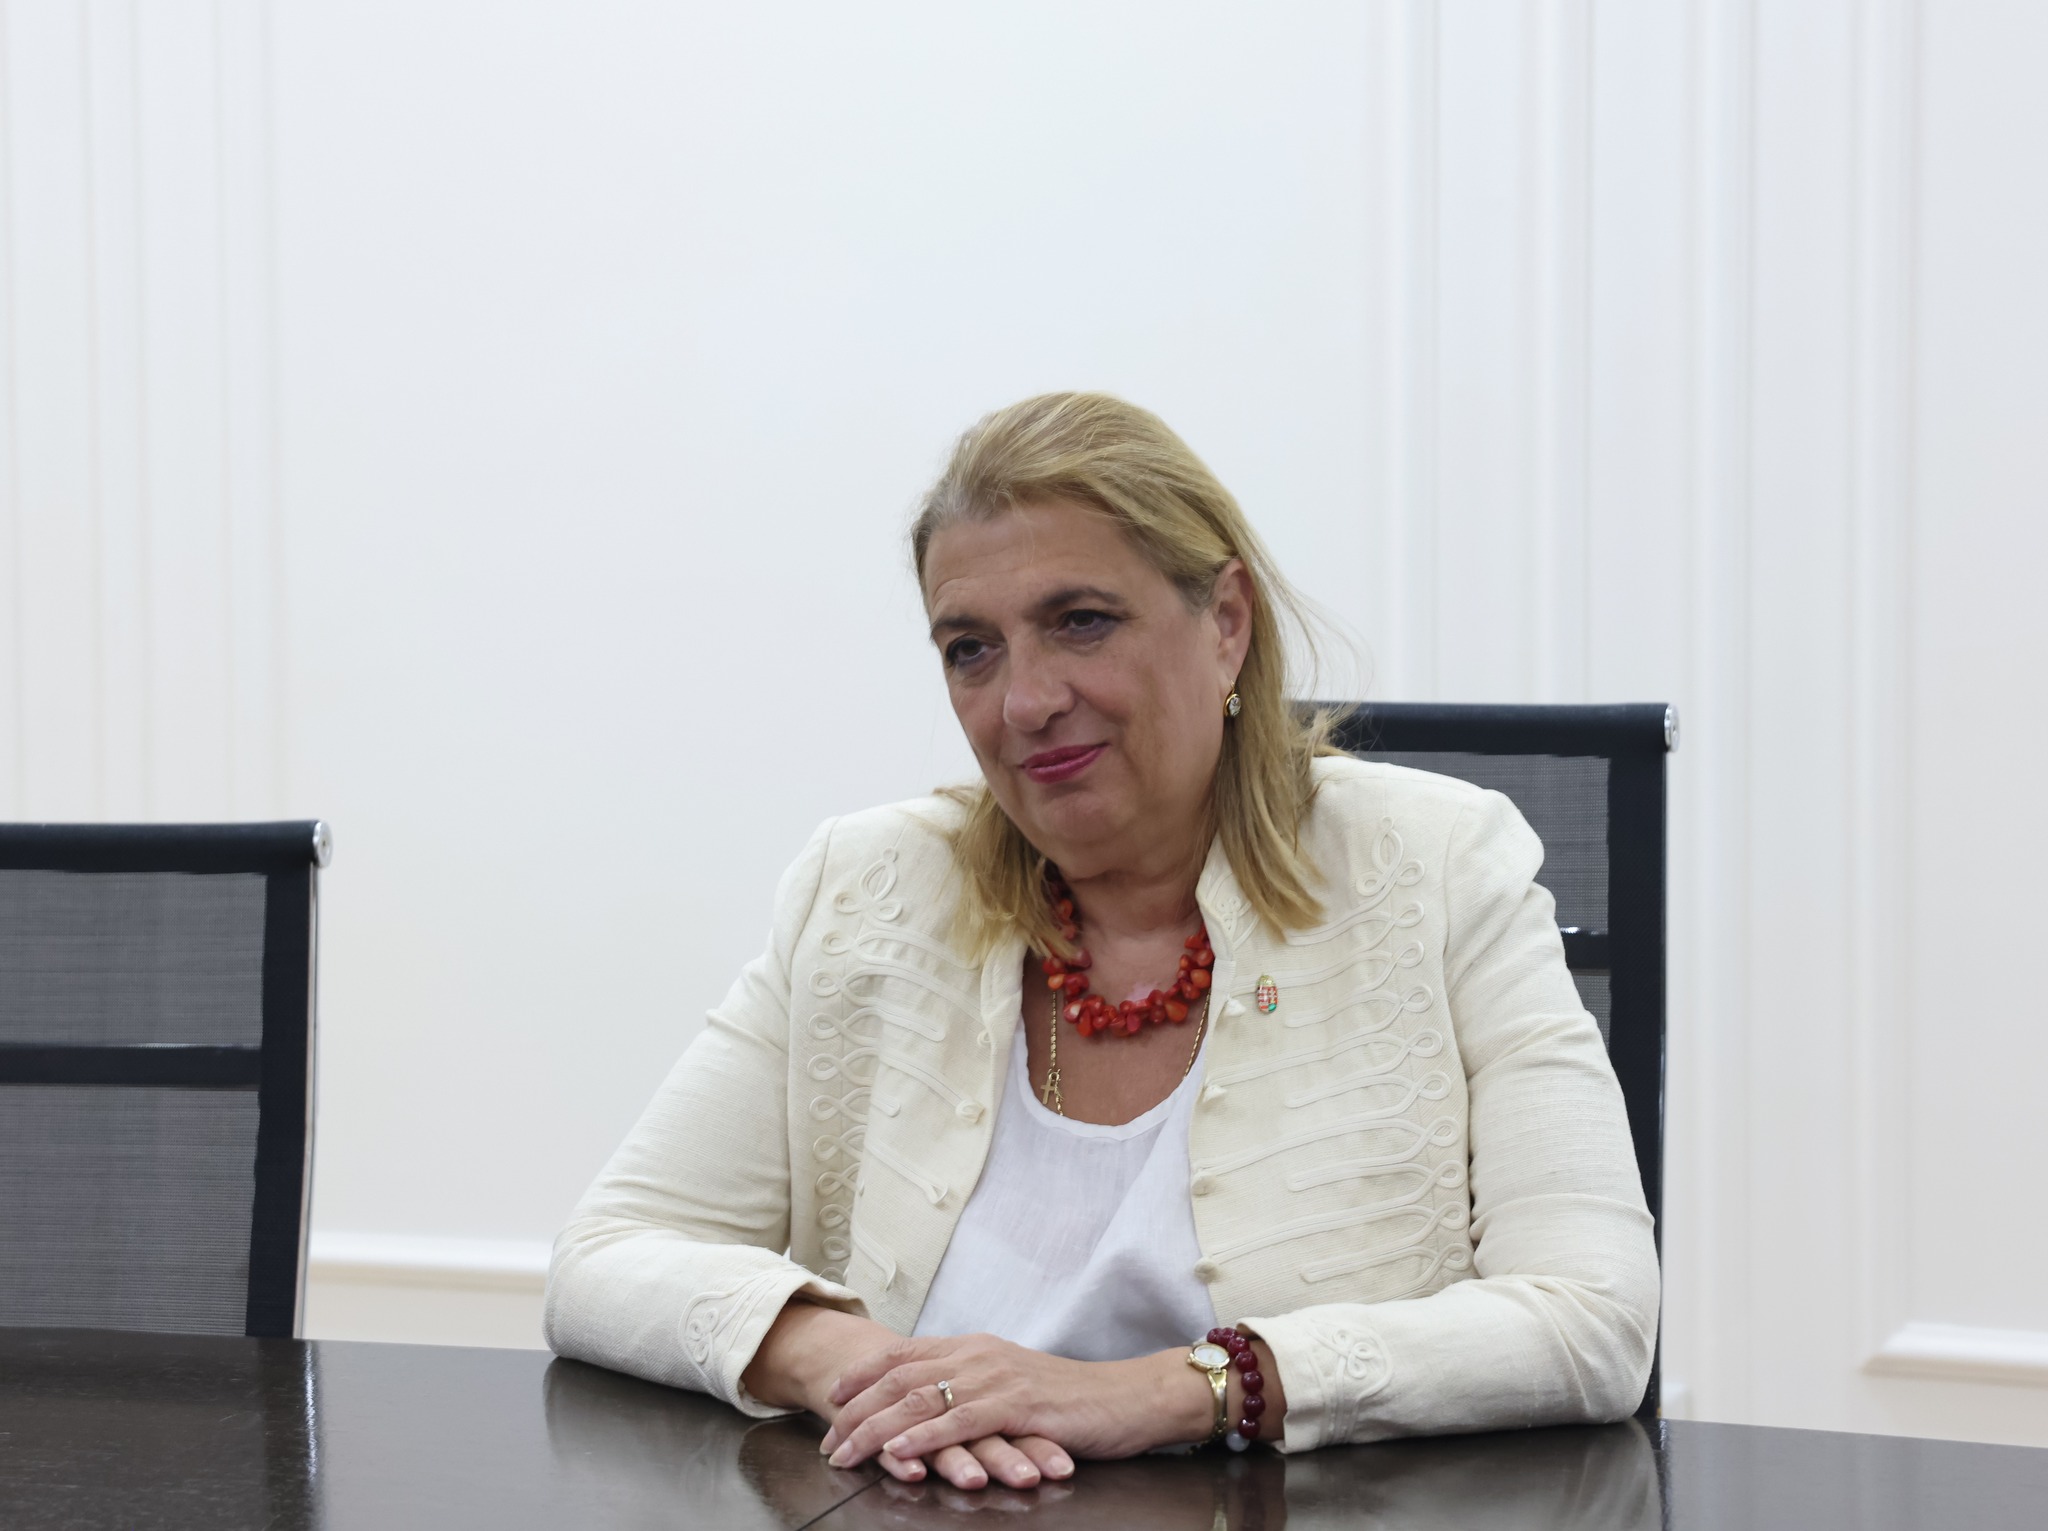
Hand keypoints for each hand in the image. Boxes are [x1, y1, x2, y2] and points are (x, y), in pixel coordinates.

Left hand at [743, 1304, 1072, 1490]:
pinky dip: (923, 1439)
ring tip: (847, 1452)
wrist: (1126, 1396)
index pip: (904, 1353)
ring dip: (876, 1429)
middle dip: (856, 1410)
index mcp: (974, 1347)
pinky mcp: (1017, 1405)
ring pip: (920, 1399)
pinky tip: (898, 1454)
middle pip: (899, 1377)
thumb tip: (935, 1400)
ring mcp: (996, 1377)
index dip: (863, 1373)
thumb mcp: (1012, 1382)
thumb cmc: (1070, 1398)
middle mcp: (978, 1355)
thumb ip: (973, 1385)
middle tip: (828, 1439)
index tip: (832, 1397)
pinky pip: (959, 1421)